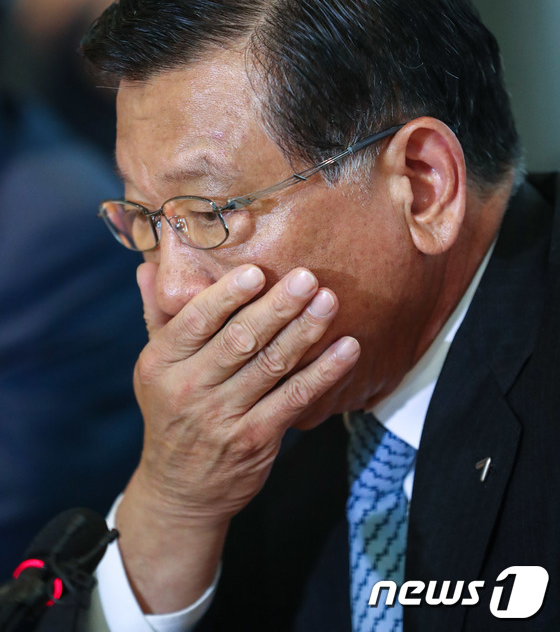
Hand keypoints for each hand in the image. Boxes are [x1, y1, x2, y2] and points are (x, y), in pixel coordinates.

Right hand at [117, 261, 359, 611]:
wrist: (180, 490)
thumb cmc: (171, 412)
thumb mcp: (154, 367)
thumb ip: (158, 315)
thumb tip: (149, 267)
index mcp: (162, 363)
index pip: (195, 321)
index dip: (226, 296)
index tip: (256, 271)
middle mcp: (190, 388)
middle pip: (239, 340)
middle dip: (276, 307)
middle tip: (306, 277)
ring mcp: (224, 416)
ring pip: (271, 365)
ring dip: (304, 331)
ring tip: (329, 301)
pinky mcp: (256, 438)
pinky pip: (295, 398)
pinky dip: (324, 372)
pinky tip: (347, 348)